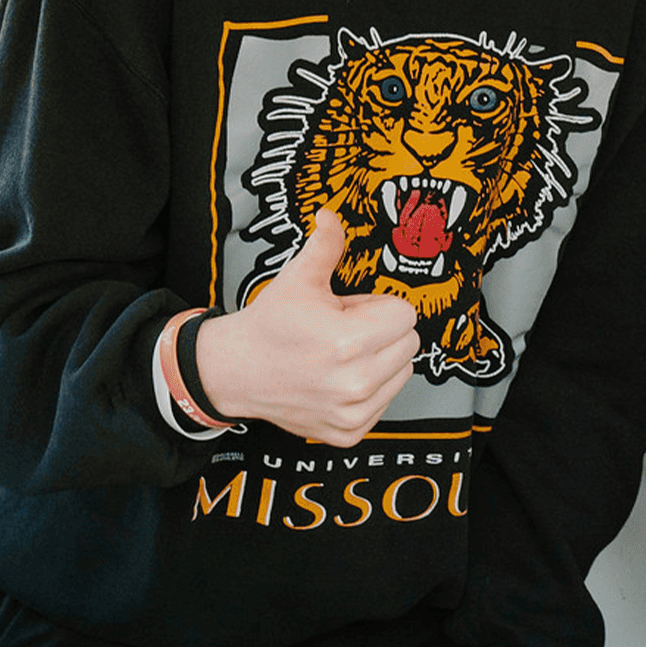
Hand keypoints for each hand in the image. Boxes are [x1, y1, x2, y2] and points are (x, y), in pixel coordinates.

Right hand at [195, 211, 419, 443]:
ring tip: (341, 354)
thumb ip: (326, 242)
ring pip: (402, 370)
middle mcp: (354, 382)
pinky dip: (372, 388)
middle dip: (383, 330)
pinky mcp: (349, 432)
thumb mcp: (299, 277)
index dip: (379, 306)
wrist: (236, 371)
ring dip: (381, 359)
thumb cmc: (270, 325)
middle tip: (345, 329)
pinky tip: (339, 377)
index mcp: (347, 342)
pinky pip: (387, 400)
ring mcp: (352, 411)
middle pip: (409, 341)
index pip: (406, 314)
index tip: (352, 310)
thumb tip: (332, 214)